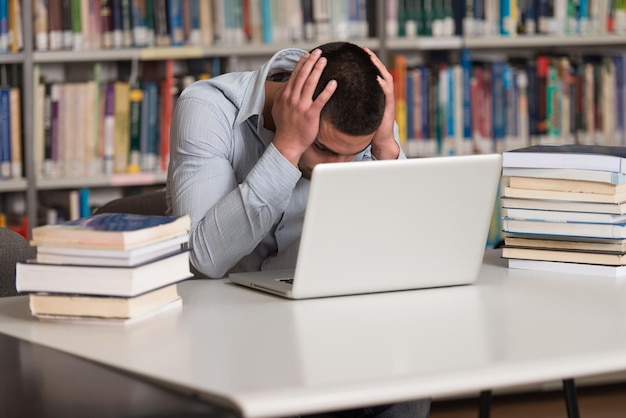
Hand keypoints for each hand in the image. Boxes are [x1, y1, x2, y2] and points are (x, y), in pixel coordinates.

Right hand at [272, 49, 337, 166]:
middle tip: (319, 52)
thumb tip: (285, 87)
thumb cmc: (284, 128)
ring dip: (318, 70)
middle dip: (311, 62)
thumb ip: (282, 96)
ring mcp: (301, 106)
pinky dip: (327, 91)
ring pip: (310, 84)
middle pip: (303, 75)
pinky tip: (333, 83)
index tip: (308, 55)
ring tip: (324, 61)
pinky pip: (320, 100)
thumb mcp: (278, 109)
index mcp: (285, 95)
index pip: (295, 75)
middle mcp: (292, 98)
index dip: (302, 64)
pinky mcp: (310, 114)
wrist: (287, 143)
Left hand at [364, 48, 399, 159]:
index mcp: (376, 94)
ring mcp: (387, 100)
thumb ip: (353, 101)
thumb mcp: (359, 111)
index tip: (358, 52)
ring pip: (386, 79)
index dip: (367, 63)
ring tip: (372, 59)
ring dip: (379, 68)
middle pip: (380, 72)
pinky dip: (383, 85)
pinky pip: (387, 94)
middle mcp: (383, 94)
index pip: (372, 74)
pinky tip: (378, 79)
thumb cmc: (368, 127)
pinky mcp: (389, 108)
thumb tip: (336, 95)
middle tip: (366, 50)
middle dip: (374, 60)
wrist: (379, 141)